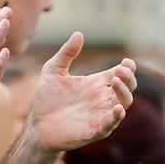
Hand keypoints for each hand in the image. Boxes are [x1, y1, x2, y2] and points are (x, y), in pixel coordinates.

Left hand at [27, 33, 136, 153]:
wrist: (36, 125)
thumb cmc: (46, 100)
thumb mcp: (53, 70)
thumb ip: (66, 53)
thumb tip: (79, 33)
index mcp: (96, 84)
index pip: (120, 74)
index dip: (128, 68)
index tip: (126, 62)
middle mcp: (102, 99)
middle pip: (127, 87)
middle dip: (128, 77)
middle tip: (120, 69)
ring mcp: (100, 114)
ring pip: (124, 103)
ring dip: (124, 92)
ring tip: (116, 81)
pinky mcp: (95, 130)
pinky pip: (111, 124)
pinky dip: (117, 116)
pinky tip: (117, 108)